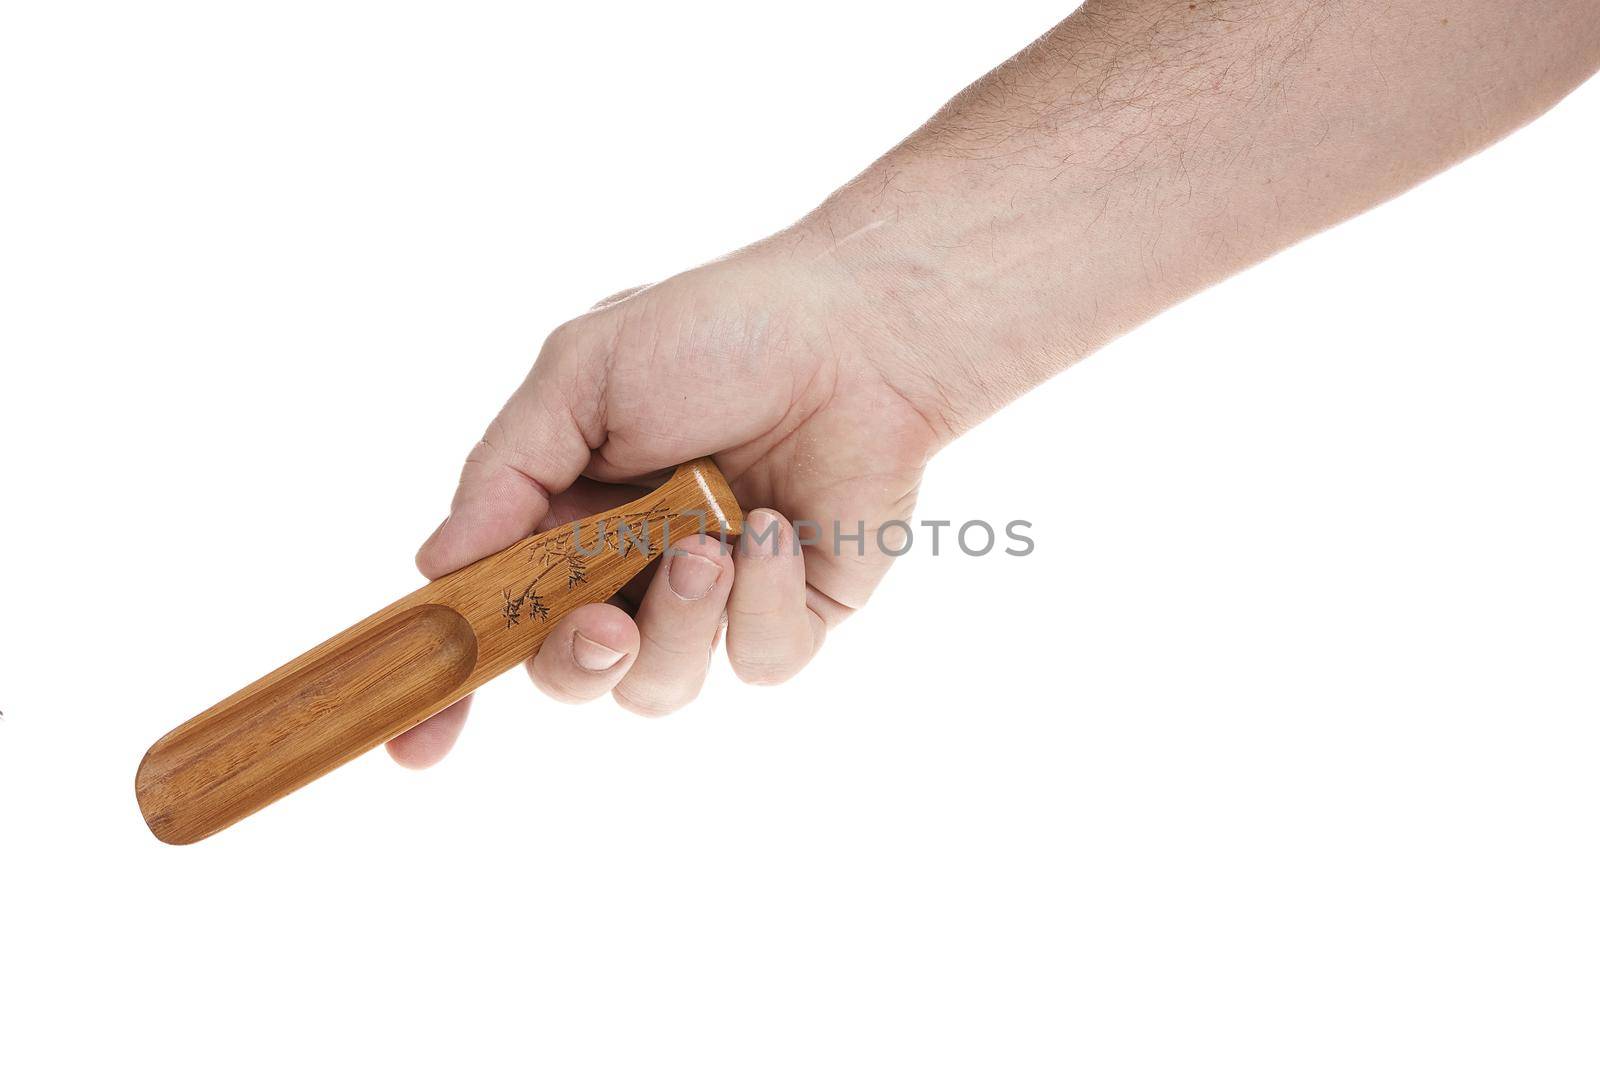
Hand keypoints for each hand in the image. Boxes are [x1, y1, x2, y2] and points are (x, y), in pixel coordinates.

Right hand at [386, 242, 948, 765]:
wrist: (854, 328)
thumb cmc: (715, 330)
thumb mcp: (580, 377)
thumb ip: (504, 474)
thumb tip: (434, 566)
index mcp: (565, 516)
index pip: (494, 618)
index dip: (452, 685)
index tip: (414, 744)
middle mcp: (632, 569)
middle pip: (573, 672)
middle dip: (577, 662)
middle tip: (604, 624)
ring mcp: (714, 599)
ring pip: (662, 684)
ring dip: (678, 621)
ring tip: (709, 540)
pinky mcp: (795, 614)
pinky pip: (761, 660)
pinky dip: (763, 600)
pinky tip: (779, 527)